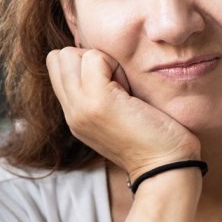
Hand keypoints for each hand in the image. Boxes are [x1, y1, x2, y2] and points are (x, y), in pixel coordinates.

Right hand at [46, 47, 199, 179]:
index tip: (110, 82)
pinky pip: (94, 58)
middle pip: (58, 57)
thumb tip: (98, 62)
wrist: (165, 166)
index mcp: (74, 114)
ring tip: (122, 87)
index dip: (83, 63)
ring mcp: (80, 107)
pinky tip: (129, 90)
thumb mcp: (113, 117)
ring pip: (70, 55)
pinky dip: (114, 64)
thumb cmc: (152, 138)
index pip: (57, 67)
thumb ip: (96, 95)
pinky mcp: (98, 101)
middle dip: (88, 58)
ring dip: (100, 60)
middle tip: (116, 82)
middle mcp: (71, 111)